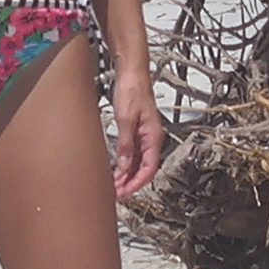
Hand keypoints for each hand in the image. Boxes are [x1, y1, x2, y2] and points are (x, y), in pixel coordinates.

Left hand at [108, 86, 166, 203]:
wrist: (132, 74)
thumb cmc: (133, 90)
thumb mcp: (125, 119)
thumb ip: (125, 144)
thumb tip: (124, 165)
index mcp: (153, 136)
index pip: (149, 168)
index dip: (137, 183)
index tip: (126, 192)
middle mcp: (151, 138)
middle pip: (144, 168)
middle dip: (131, 183)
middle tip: (117, 194)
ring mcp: (144, 135)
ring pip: (138, 162)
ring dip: (127, 175)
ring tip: (114, 186)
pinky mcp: (136, 131)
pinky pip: (133, 153)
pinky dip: (125, 164)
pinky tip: (116, 170)